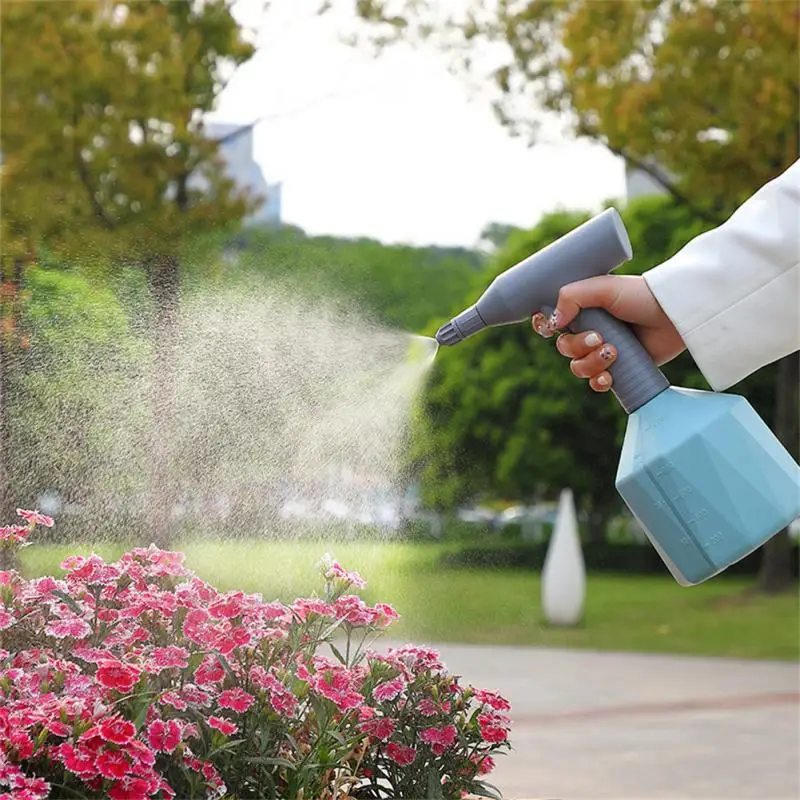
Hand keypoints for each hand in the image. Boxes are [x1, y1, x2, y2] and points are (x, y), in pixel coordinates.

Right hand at [531, 274, 685, 391]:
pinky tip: (609, 377)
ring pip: (578, 367)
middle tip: (600, 338)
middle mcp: (590, 329)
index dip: (544, 326)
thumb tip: (553, 323)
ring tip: (614, 353)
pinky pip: (596, 383)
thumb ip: (572, 296)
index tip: (551, 329)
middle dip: (578, 347)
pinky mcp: (619, 369)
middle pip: (564, 348)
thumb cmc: (641, 295)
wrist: (675, 315)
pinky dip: (599, 382)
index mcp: (582, 308)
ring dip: (591, 364)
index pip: (551, 320)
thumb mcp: (604, 287)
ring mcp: (604, 350)